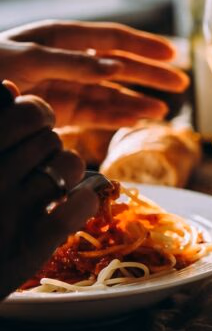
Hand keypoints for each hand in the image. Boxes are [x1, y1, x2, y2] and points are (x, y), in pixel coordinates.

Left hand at [0, 20, 188, 128]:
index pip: (112, 39)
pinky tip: (139, 120)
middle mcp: (69, 61)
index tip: (172, 54)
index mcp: (61, 38)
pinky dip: (118, 118)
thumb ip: (71, 62)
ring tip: (163, 111)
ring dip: (138, 101)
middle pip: (120, 66)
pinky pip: (97, 115)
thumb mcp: (25, 59)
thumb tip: (115, 67)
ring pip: (113, 93)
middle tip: (181, 84)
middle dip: (151, 75)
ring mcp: (66, 87)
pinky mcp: (61, 112)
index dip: (144, 46)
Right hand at [0, 81, 98, 298]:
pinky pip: (83, 202)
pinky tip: (67, 206)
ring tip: (45, 186)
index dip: (38, 113)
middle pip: (52, 137)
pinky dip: (83, 201)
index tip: (34, 123)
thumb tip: (9, 88)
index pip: (27, 111)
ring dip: (65, 172)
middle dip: (48, 144)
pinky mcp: (34, 242)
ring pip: (70, 164)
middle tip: (36, 161)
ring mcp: (11, 210)